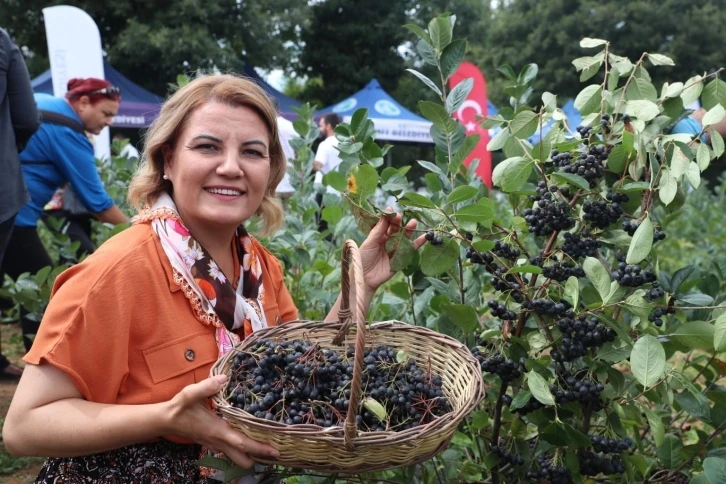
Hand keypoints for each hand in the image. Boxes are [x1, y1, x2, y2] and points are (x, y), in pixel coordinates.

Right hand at [164, 375, 278, 467]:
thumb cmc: (179, 407)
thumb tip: (224, 378)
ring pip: (238, 457)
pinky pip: (232, 452)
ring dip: (252, 455)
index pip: (241, 444)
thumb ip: (206, 386)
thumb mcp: (190, 394)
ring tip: (269, 444)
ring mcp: (216, 445)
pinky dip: (243, 449)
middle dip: (260, 457)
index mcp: (217, 430)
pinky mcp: (214, 443)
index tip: (276, 451)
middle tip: (277, 450)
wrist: (165, 420)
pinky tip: (251, 437)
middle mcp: (219, 441)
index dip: (259, 448)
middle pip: (243, 458)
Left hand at [358, 210, 425, 294]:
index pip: (386, 224)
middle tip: (401, 216)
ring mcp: (395, 249)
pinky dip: (418, 243)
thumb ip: (378, 230)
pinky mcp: (402, 258)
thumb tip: (385, 214)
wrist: (365, 278)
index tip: (391, 210)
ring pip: (404, 238)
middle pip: (396, 230)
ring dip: (409, 230)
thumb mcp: (369, 243)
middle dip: (399, 223)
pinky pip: (411, 249)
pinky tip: (425, 237)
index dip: (389, 218)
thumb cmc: (363, 259)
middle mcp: (388, 241)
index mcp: (379, 236)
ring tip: (414, 222)